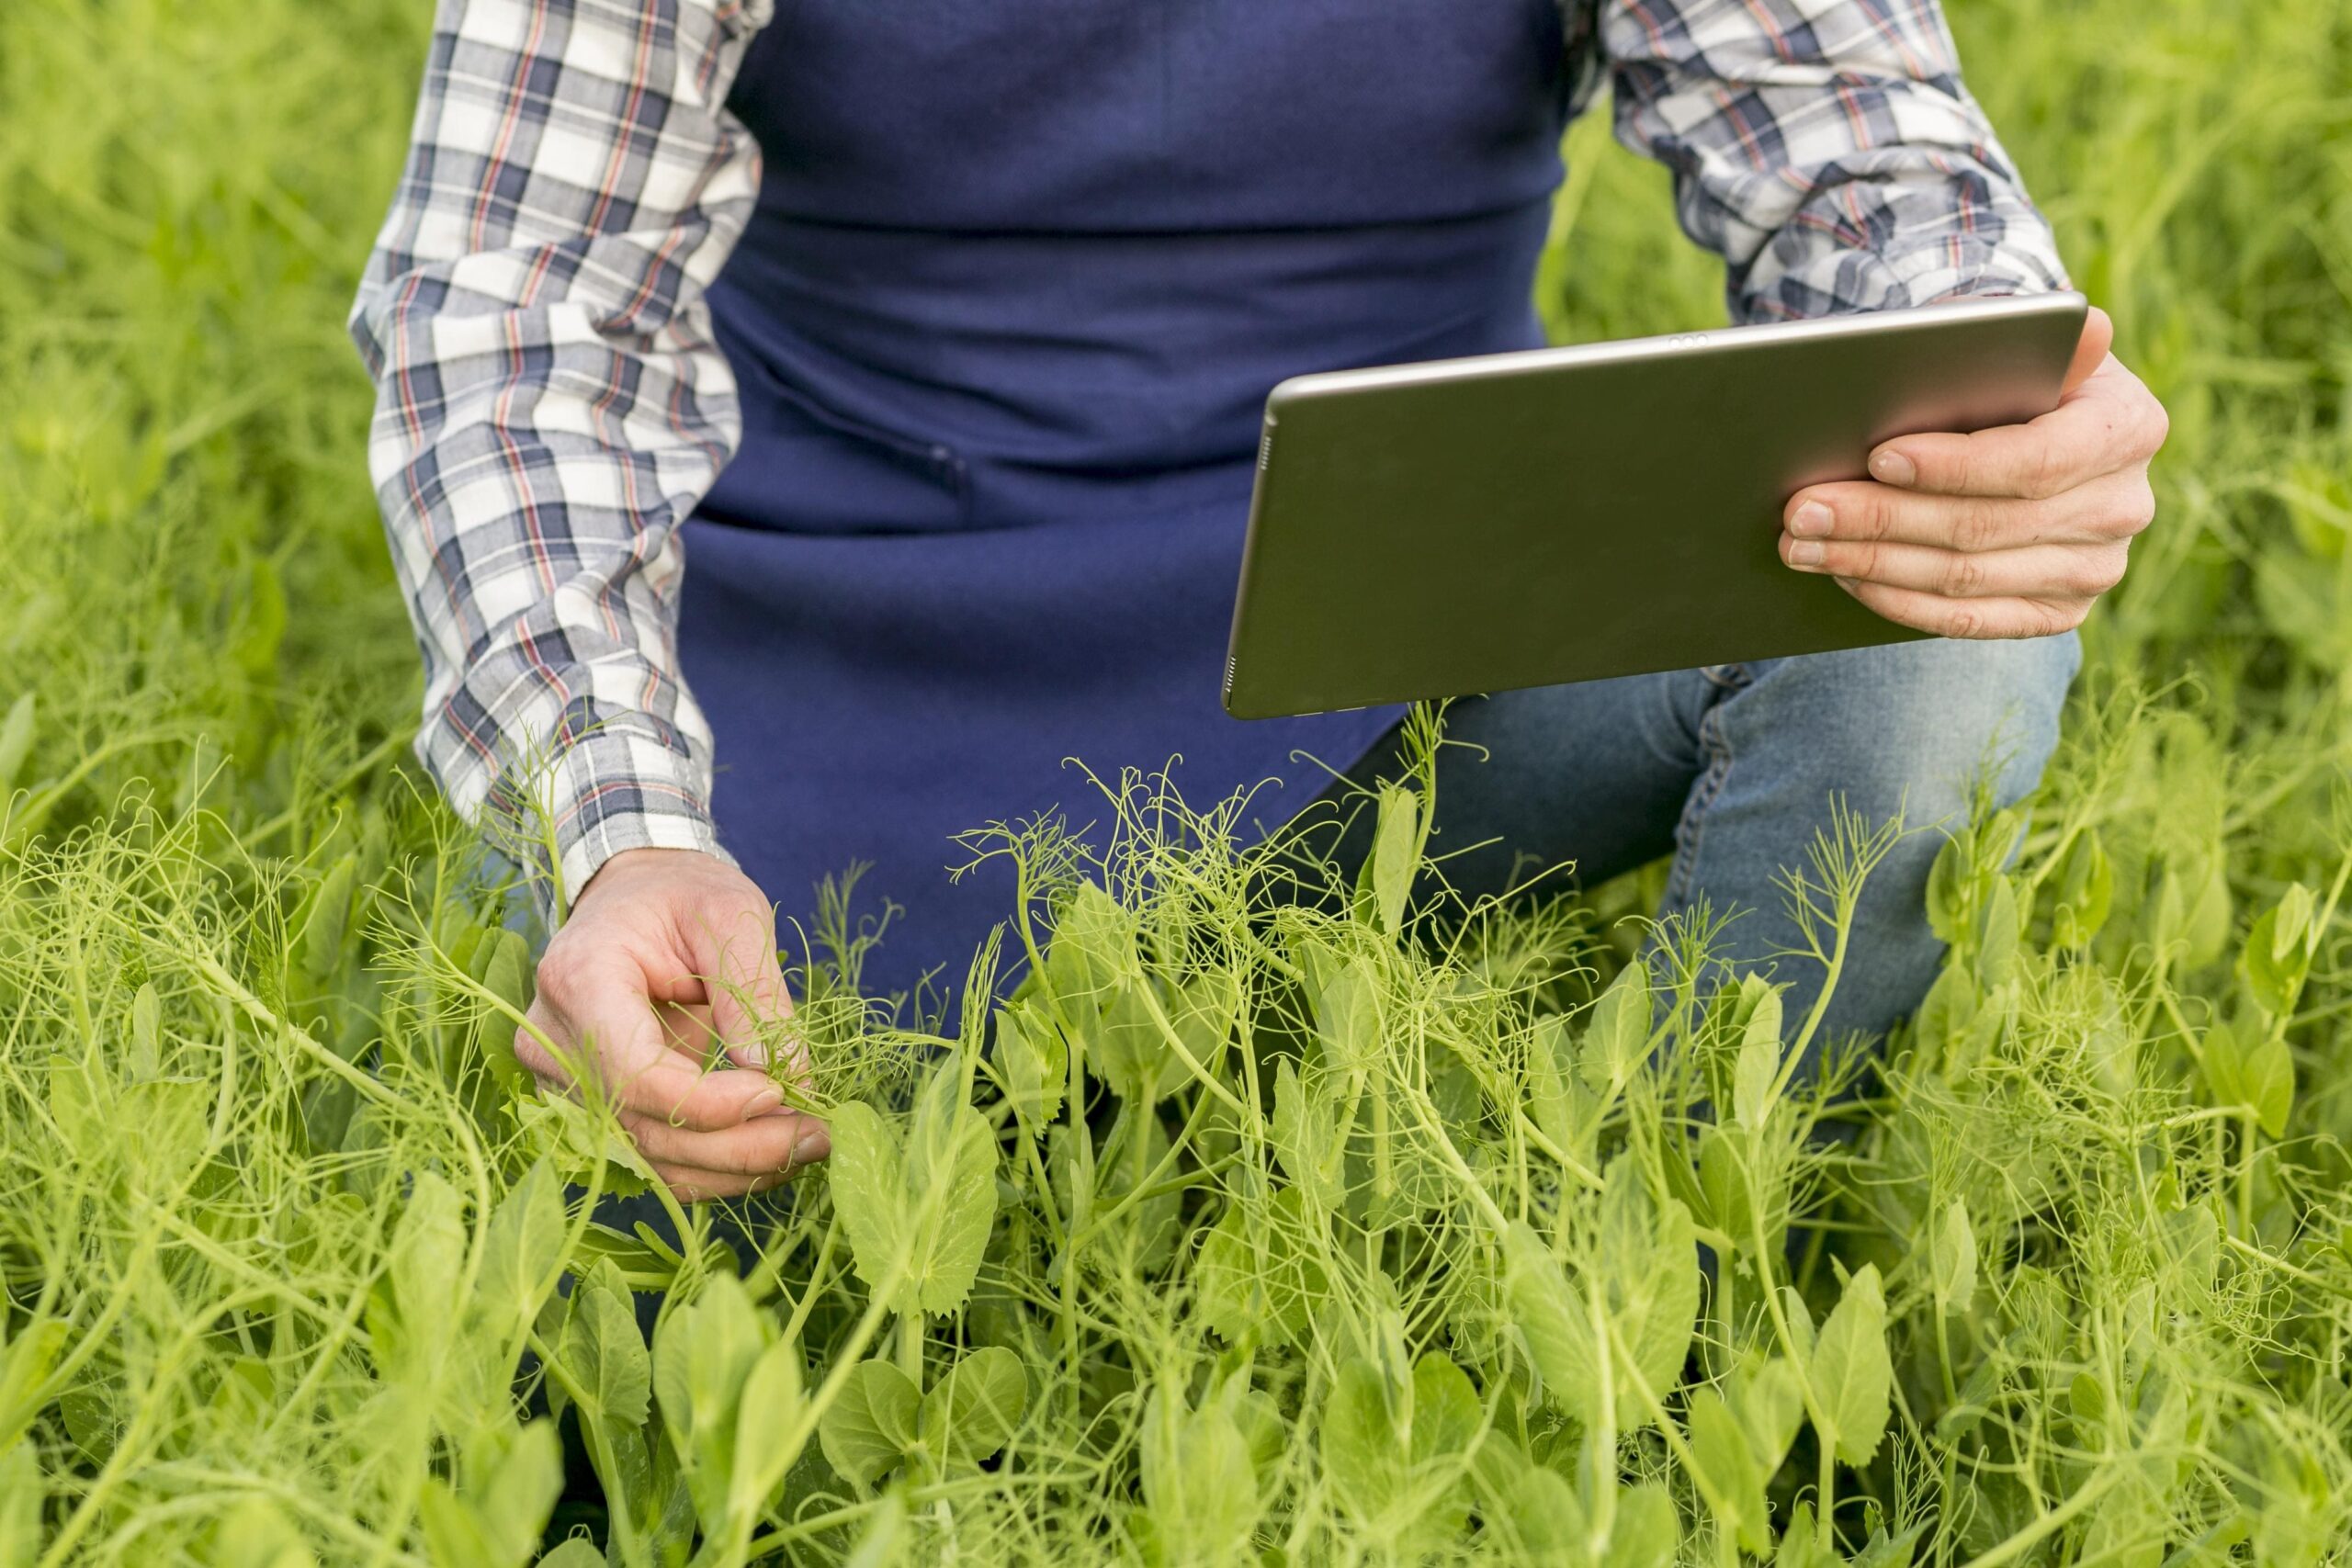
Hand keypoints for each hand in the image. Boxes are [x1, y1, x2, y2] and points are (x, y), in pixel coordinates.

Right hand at [516, 847, 828, 1200]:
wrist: (632, 898)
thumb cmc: (680, 894)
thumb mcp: (731, 914)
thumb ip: (755, 991)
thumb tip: (785, 1074)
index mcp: (580, 980)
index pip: (635, 1075)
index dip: (709, 1103)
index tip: (779, 1092)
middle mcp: (554, 1041)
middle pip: (644, 1127)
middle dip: (739, 1146)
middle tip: (820, 1136)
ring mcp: (562, 1080)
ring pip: (649, 1157)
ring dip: (734, 1167)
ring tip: (807, 1145)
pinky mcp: (587, 1106)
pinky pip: (651, 1156)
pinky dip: (714, 1165)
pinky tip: (771, 1149)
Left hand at [1778, 305, 2166, 636]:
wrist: (2032, 434)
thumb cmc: (2010, 379)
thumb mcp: (2020, 344)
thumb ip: (2028, 336)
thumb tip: (2083, 324)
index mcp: (2129, 427)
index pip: (2035, 460)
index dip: (1953, 466)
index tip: (1877, 457)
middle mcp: (2123, 506)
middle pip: (1984, 526)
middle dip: (1881, 518)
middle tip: (1802, 509)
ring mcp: (2095, 568)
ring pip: (1965, 578)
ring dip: (1870, 563)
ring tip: (1801, 543)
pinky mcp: (2058, 612)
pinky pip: (1968, 621)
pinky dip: (1897, 600)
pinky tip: (1844, 575)